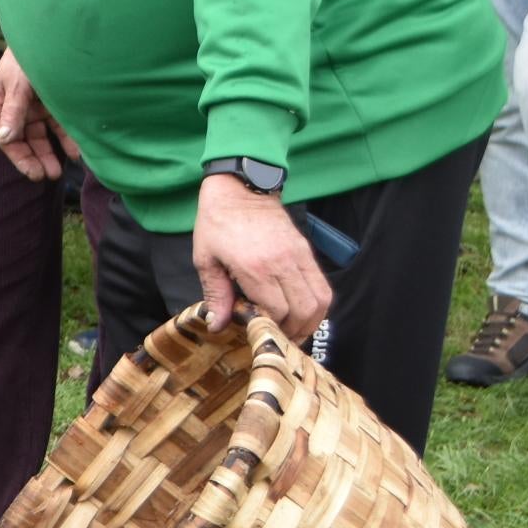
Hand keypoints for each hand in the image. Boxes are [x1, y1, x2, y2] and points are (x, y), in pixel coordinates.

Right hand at [0, 47, 77, 181]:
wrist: (54, 32)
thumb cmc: (27, 55)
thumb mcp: (17, 82)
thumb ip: (11, 110)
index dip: (12, 151)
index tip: (28, 168)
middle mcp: (15, 107)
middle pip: (20, 139)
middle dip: (31, 159)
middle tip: (42, 176)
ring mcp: (36, 106)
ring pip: (40, 137)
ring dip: (47, 155)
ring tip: (56, 173)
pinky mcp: (55, 105)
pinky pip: (59, 128)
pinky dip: (66, 142)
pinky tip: (74, 154)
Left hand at [192, 174, 330, 334]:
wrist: (240, 188)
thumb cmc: (217, 223)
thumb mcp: (205, 259)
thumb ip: (215, 294)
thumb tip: (218, 325)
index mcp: (254, 267)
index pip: (276, 310)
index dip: (271, 327)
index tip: (259, 332)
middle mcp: (282, 262)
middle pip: (303, 310)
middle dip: (294, 331)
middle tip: (279, 338)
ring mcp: (299, 255)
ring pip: (320, 300)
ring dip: (311, 321)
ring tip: (294, 330)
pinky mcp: (306, 250)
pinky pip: (322, 285)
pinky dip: (318, 303)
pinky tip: (303, 311)